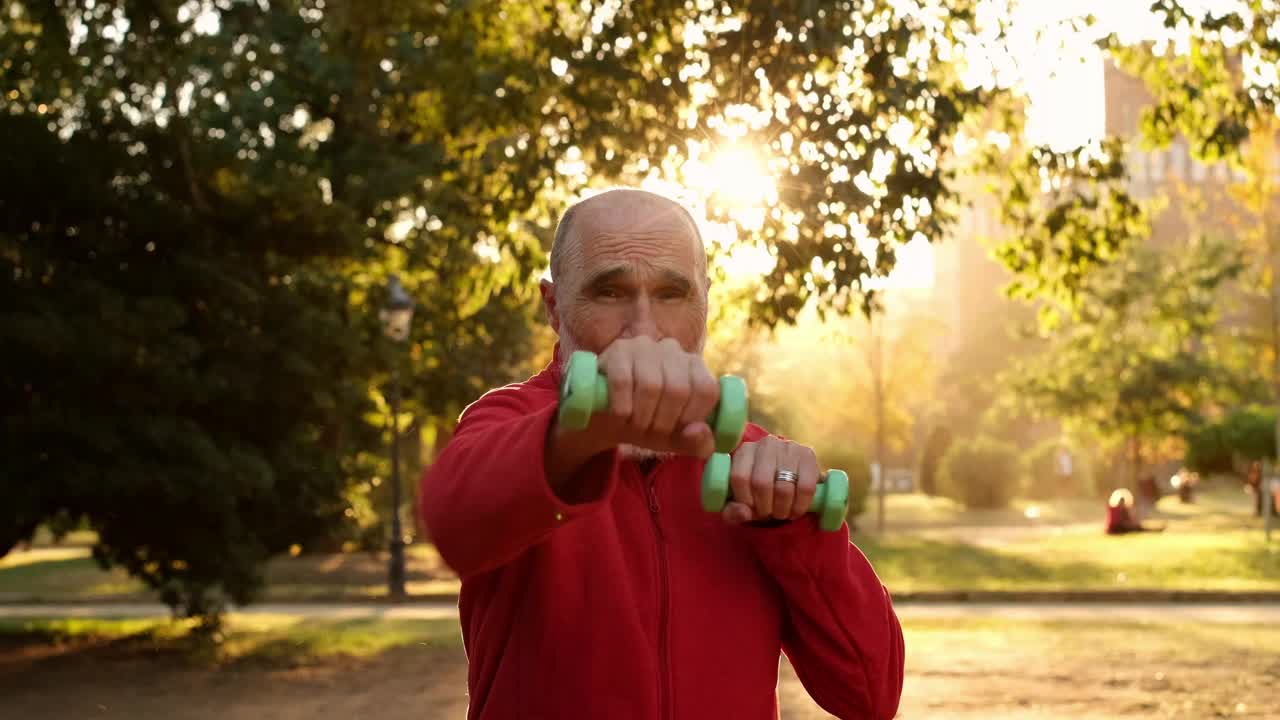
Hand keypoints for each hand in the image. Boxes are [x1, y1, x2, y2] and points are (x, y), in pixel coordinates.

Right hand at [560, 336, 721, 459]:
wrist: (607, 418)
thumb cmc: (648, 425)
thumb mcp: (676, 440)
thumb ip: (698, 443)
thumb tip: (699, 431)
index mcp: (694, 366)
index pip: (706, 389)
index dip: (691, 418)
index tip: (675, 431)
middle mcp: (672, 349)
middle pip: (678, 389)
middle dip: (663, 421)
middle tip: (650, 432)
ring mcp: (644, 346)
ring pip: (651, 385)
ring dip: (641, 417)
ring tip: (634, 425)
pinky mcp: (618, 350)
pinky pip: (623, 381)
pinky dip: (622, 407)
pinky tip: (619, 416)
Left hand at [722, 435, 819, 524]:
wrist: (790, 478)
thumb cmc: (759, 491)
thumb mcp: (741, 501)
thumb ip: (733, 511)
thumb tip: (743, 513)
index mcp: (744, 451)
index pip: (739, 477)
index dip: (745, 500)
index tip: (751, 510)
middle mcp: (765, 444)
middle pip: (761, 483)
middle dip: (764, 507)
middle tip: (768, 515)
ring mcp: (788, 447)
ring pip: (783, 488)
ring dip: (782, 509)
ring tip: (781, 514)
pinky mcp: (808, 455)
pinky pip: (805, 488)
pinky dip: (799, 506)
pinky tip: (796, 511)